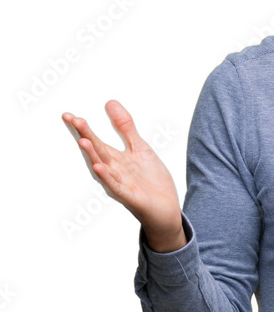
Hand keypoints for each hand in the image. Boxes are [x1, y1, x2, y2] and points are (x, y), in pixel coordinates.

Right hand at [62, 100, 185, 251]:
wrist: (166, 209)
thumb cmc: (150, 180)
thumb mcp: (139, 148)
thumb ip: (125, 127)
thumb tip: (109, 102)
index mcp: (114, 159)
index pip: (95, 141)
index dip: (82, 129)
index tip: (67, 115)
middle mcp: (112, 171)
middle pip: (97, 151)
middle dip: (85, 136)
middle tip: (73, 119)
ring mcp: (120, 184)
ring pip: (103, 168)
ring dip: (92, 155)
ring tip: (82, 140)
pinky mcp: (130, 197)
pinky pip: (116, 186)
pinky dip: (107, 178)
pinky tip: (99, 167)